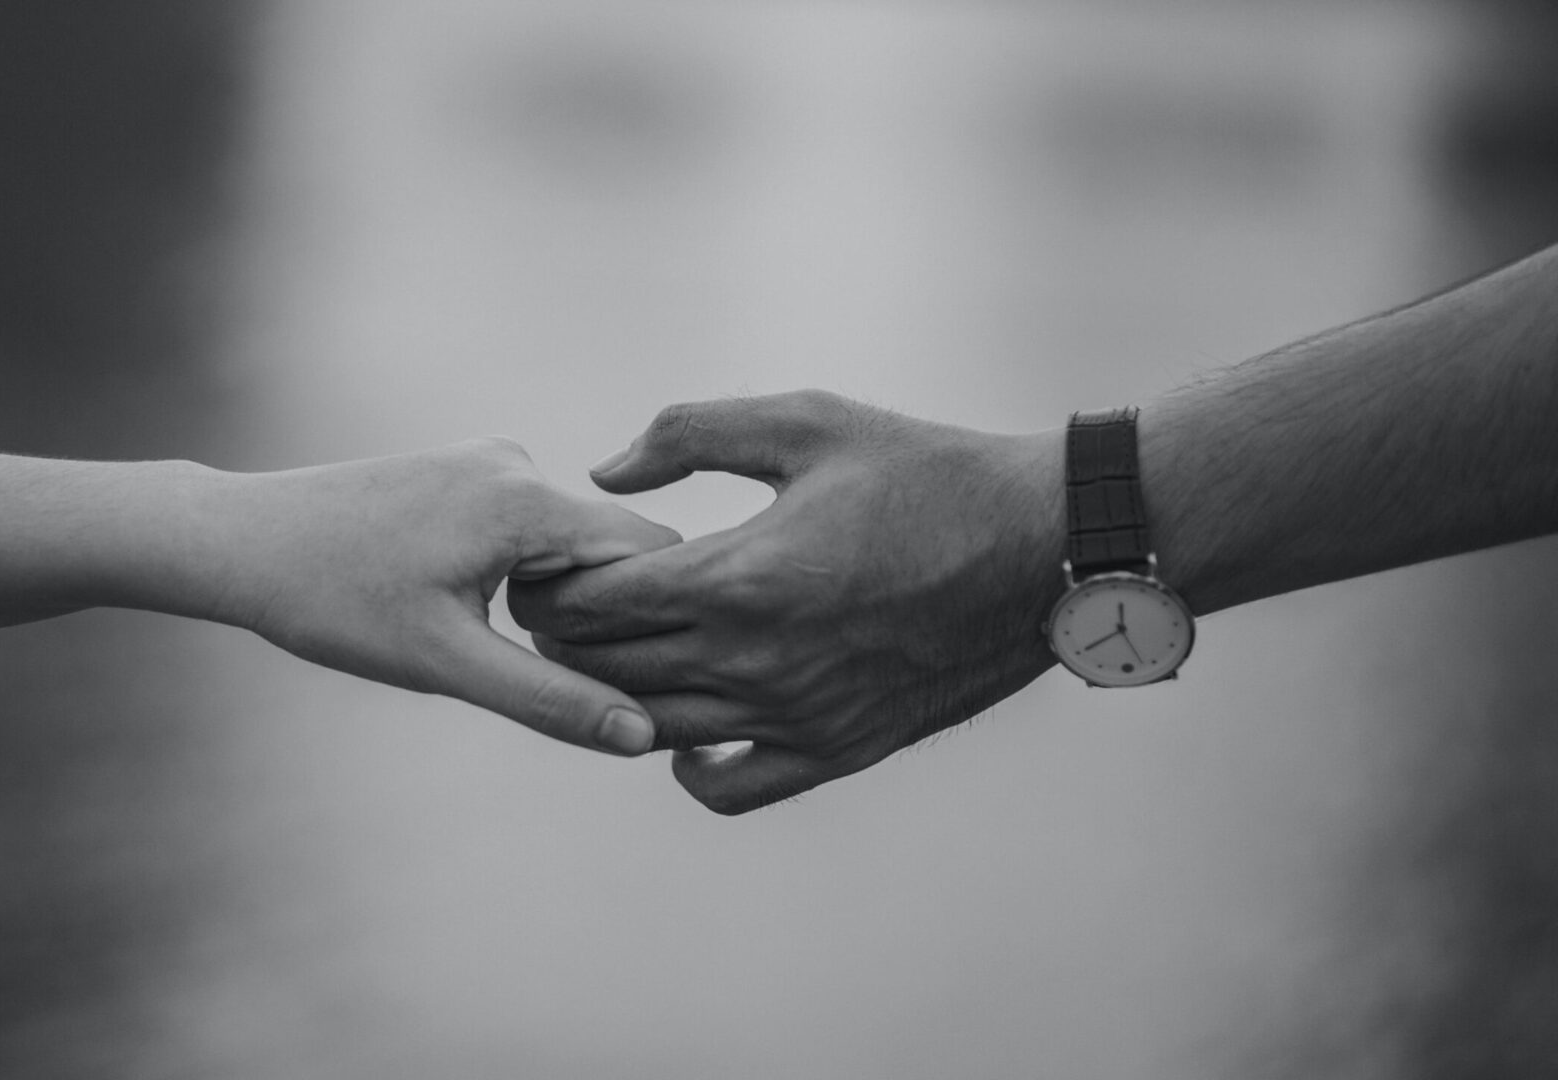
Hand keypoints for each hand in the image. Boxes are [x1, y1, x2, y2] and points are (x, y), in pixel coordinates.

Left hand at [193, 437, 679, 755]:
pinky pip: (531, 526)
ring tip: (495, 643)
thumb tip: (640, 737)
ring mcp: (490, 460)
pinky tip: (468, 610)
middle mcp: (518, 462)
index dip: (660, 619)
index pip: (653, 553)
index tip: (643, 679)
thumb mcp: (446, 664)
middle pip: (615, 546)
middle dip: (607, 614)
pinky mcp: (464, 470)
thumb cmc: (334, 602)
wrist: (241, 542)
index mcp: (527, 498)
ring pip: (571, 541)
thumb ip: (551, 699)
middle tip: (563, 679)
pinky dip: (526, 573)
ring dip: (562, 597)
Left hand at [508, 390, 1067, 811]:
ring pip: (649, 729)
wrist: (1040, 548)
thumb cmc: (924, 472)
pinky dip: (687, 767)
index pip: (590, 604)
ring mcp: (794, 716)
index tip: (543, 564)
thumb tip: (604, 473)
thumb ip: (690, 434)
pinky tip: (687, 724)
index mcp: (739, 577)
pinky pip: (727, 788)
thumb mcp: (807, 422)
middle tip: (557, 607)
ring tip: (609, 654)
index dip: (548, 585)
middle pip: (604, 670)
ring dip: (611, 695)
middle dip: (562, 638)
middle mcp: (755, 661)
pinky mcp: (835, 750)